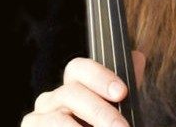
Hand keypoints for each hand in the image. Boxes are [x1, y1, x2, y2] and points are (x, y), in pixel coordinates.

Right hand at [21, 51, 145, 126]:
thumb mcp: (114, 110)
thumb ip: (123, 88)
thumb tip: (138, 57)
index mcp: (71, 86)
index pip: (79, 68)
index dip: (100, 77)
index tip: (122, 93)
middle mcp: (51, 99)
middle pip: (72, 93)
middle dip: (101, 112)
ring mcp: (37, 118)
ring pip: (59, 118)